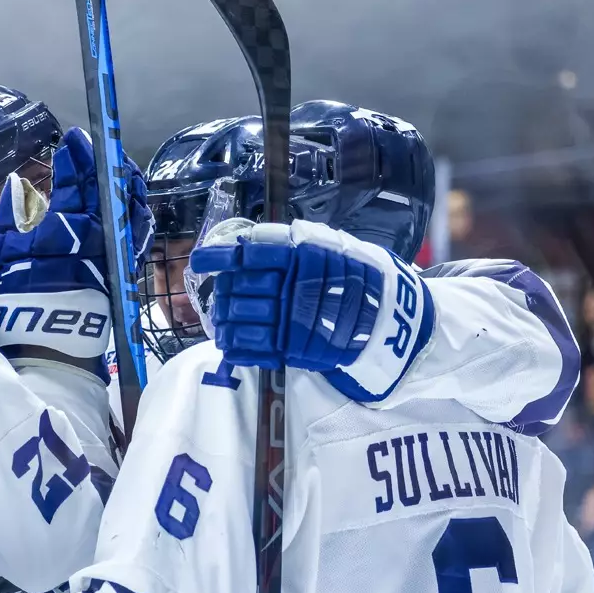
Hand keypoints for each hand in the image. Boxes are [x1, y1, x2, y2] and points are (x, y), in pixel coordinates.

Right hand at [0, 127, 151, 367]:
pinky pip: (136, 228)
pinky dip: (133, 208)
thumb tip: (17, 187)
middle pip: (105, 188)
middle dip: (99, 163)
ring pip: (128, 205)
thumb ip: (12, 218)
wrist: (50, 343)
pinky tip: (129, 199)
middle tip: (92, 146)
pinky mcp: (125, 265)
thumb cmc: (20, 298)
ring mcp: (116, 248)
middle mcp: (98, 233)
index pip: (74, 181)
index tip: (71, 140)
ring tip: (113, 167)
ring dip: (122, 181)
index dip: (74, 157)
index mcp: (66, 226)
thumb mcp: (4, 256)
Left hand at [187, 220, 430, 395]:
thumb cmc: (358, 275)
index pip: (250, 252)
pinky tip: (229, 345)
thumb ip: (291, 243)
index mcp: (303, 253)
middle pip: (241, 289)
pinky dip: (239, 348)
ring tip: (222, 323)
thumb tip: (245, 243)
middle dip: (226, 293)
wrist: (394, 315)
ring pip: (243, 320)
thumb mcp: (331, 245)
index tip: (199, 260)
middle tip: (220, 295)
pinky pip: (258, 349)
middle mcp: (296, 284)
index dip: (220, 257)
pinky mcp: (299, 349)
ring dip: (226, 322)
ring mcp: (296, 319)